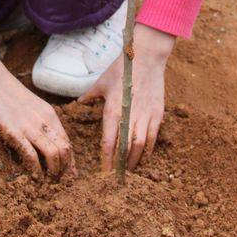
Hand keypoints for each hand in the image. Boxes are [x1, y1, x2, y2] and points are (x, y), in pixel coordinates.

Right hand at [0, 52, 74, 177]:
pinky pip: (31, 155)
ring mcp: (30, 127)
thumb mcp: (33, 106)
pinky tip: (34, 176)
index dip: (70, 161)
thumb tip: (44, 141)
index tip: (70, 175)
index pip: (67, 142)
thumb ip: (40, 122)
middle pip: (65, 150)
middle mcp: (44, 121)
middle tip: (58, 181)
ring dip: (53, 172)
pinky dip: (35, 169)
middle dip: (64, 170)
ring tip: (48, 181)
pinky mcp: (15, 132)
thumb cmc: (9, 93)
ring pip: (53, 154)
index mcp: (50, 114)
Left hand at [79, 24, 174, 172]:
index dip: (106, 161)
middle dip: (120, 167)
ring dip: (134, 162)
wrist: (146, 57)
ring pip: (140, 147)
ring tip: (129, 172)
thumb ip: (90, 95)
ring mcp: (145, 117)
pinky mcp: (157, 114)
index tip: (103, 175)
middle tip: (116, 179)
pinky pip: (153, 138)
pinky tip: (143, 157)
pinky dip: (148, 151)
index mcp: (112, 111)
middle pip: (125, 150)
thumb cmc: (122, 68)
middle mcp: (129, 117)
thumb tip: (79, 102)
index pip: (108, 143)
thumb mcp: (102, 82)